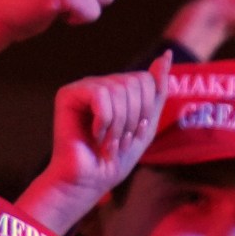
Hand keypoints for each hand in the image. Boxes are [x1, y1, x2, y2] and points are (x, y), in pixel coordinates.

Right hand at [18, 53, 173, 234]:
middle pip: (134, 82)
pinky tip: (94, 134)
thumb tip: (166, 54)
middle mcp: (99, 84)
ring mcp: (83, 88)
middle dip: (133, 118)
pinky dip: (104, 121)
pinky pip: (100, 95)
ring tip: (107, 141)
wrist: (89, 181)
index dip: (147, 109)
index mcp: (117, 90)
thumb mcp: (147, 124)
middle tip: (119, 140)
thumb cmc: (115, 158)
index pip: (146, 80)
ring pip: (118, 89)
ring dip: (119, 125)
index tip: (133, 133)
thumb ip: (157, 91)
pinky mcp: (68, 95)